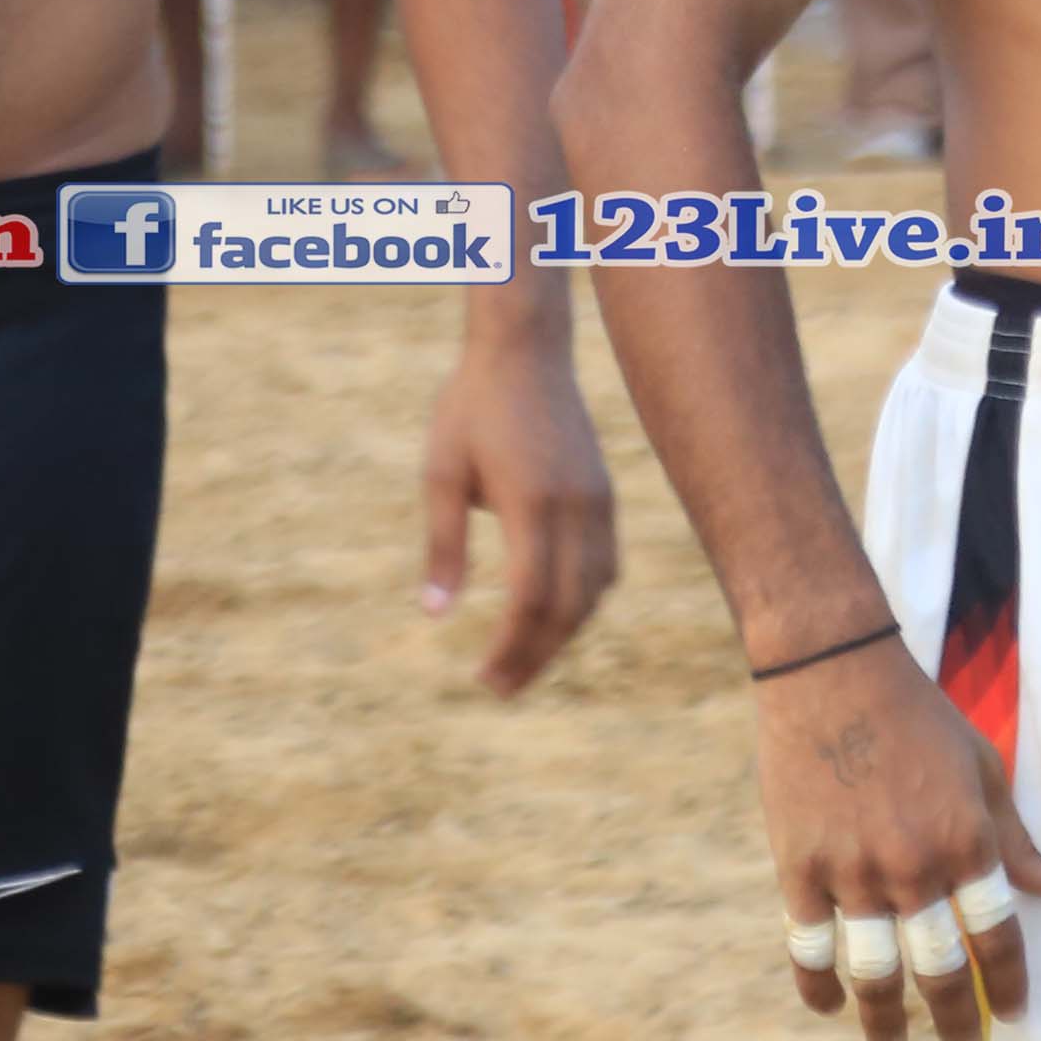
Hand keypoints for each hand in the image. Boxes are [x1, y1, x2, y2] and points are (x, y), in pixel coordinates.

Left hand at [416, 334, 617, 692]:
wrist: (524, 351)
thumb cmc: (470, 409)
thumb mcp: (440, 473)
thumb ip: (442, 545)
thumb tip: (434, 615)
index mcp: (532, 502)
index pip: (530, 597)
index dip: (511, 645)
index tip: (483, 677)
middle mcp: (576, 507)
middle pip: (568, 607)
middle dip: (536, 655)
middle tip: (500, 689)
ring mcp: (597, 502)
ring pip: (594, 592)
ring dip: (561, 635)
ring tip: (523, 661)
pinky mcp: (604, 496)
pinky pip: (606, 566)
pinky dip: (583, 602)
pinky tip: (554, 618)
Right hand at [756, 636, 1040, 1040]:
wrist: (833, 674)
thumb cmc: (918, 717)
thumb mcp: (982, 767)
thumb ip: (1014, 837)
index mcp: (967, 842)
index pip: (998, 937)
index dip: (1009, 983)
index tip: (1013, 1013)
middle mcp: (914, 867)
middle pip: (941, 970)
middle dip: (957, 1019)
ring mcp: (853, 872)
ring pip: (874, 973)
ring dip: (886, 1021)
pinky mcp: (799, 868)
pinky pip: (810, 949)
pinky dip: (820, 986)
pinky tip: (831, 1006)